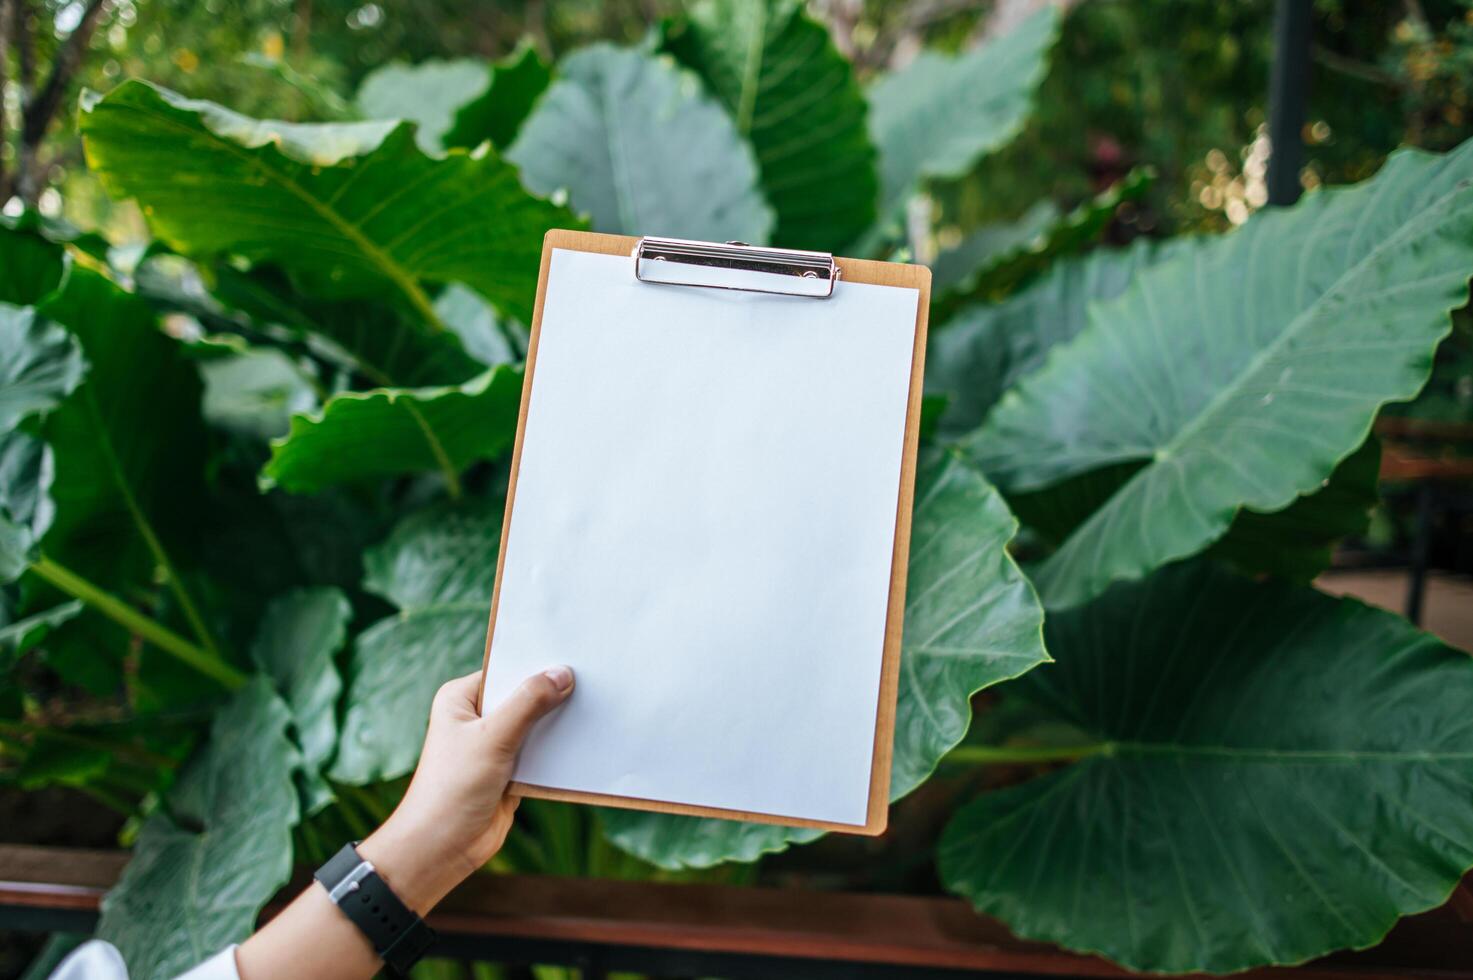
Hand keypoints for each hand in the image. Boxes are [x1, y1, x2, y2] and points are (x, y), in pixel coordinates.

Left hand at [356, 666, 573, 912]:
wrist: (441, 849)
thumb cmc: (452, 789)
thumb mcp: (492, 738)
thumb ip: (528, 704)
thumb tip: (562, 674)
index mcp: (461, 698)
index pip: (506, 669)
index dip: (537, 664)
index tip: (574, 656)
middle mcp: (476, 718)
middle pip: (524, 696)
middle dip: (553, 694)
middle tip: (594, 680)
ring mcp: (494, 745)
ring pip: (536, 725)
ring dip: (559, 724)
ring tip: (598, 707)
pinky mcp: (511, 771)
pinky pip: (542, 752)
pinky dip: (560, 751)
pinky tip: (588, 741)